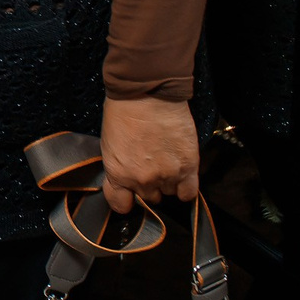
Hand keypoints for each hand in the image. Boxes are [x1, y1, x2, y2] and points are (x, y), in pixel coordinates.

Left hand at [100, 95, 199, 213]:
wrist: (146, 94)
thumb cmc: (123, 111)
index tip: (128, 195)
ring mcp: (167, 176)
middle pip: (149, 197)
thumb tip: (128, 176)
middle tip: (149, 168)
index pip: (120, 204)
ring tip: (165, 164)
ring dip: (168, 183)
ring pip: (169, 193)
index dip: (125, 200)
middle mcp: (142, 180)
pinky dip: (186, 188)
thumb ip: (119, 166)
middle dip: (148, 186)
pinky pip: (189, 193)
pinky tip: (181, 176)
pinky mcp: (188, 167)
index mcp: (118, 173)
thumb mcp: (109, 143)